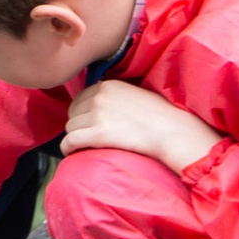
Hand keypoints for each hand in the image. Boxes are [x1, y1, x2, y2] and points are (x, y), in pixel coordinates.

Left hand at [63, 80, 220, 173]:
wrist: (171, 130)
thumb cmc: (158, 116)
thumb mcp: (133, 93)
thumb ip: (113, 96)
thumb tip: (97, 106)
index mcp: (106, 85)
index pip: (79, 99)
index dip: (82, 114)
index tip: (90, 125)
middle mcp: (99, 96)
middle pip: (72, 113)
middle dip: (79, 125)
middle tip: (91, 137)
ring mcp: (97, 114)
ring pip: (70, 128)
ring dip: (76, 137)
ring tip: (88, 146)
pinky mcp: (98, 133)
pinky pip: (69, 141)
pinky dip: (68, 148)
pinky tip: (73, 153)